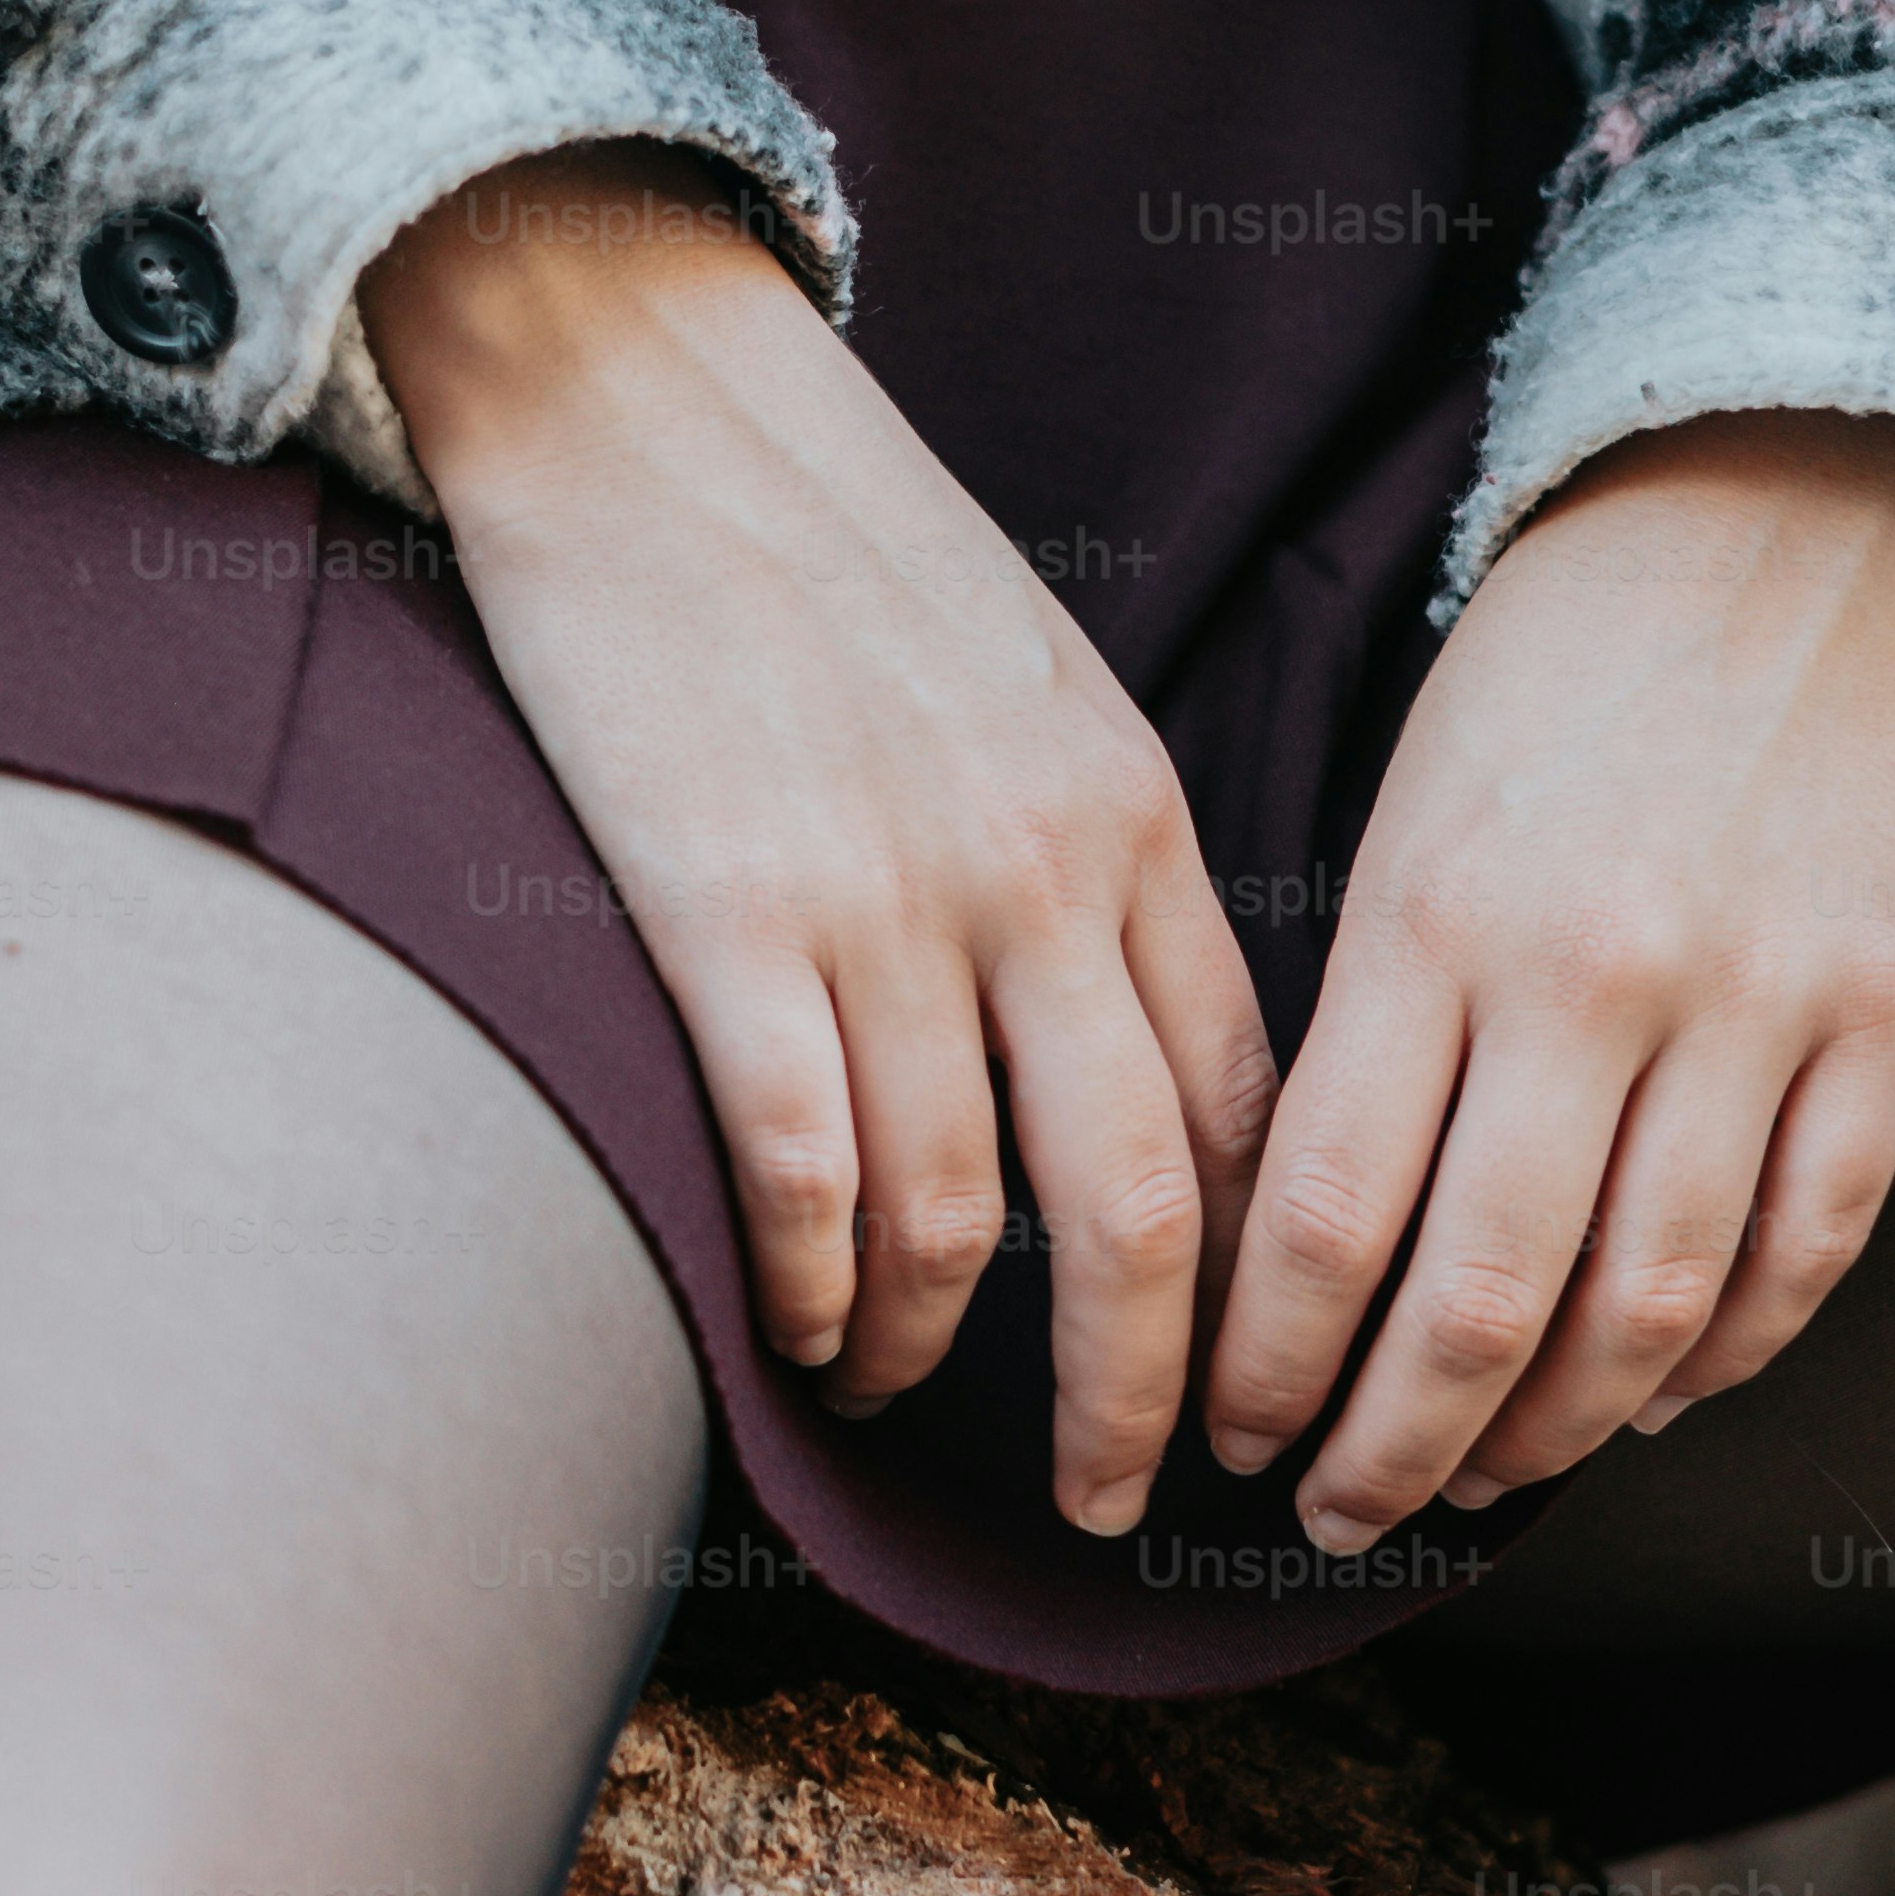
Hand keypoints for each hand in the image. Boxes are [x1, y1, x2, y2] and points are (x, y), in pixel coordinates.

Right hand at [366, 147, 1275, 1534]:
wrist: (644, 384)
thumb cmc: (828, 542)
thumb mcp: (1031, 692)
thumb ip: (1086, 868)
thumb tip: (1119, 1056)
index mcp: (1131, 824)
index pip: (1241, 1117)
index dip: (1250, 1292)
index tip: (1234, 1396)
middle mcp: (1040, 877)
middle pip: (1137, 1216)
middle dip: (1140, 1403)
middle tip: (1118, 1511)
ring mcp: (888, 899)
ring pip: (956, 1217)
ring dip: (925, 1348)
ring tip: (886, 1397)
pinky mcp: (729, 911)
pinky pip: (802, 1168)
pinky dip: (807, 1284)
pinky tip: (793, 1328)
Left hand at [1199, 411, 1894, 1551]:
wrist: (1799, 507)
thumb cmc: (1560, 673)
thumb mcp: (1410, 821)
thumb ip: (1370, 1028)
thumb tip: (1311, 1258)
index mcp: (1437, 919)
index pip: (1322, 1216)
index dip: (1265, 1364)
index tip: (1224, 1434)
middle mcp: (1596, 976)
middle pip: (1479, 1304)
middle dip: (1388, 1449)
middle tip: (1332, 1519)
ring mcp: (1760, 1002)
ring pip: (1650, 1308)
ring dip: (1552, 1437)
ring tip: (1479, 1482)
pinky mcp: (1888, 1011)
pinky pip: (1808, 1246)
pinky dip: (1726, 1355)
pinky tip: (1651, 1401)